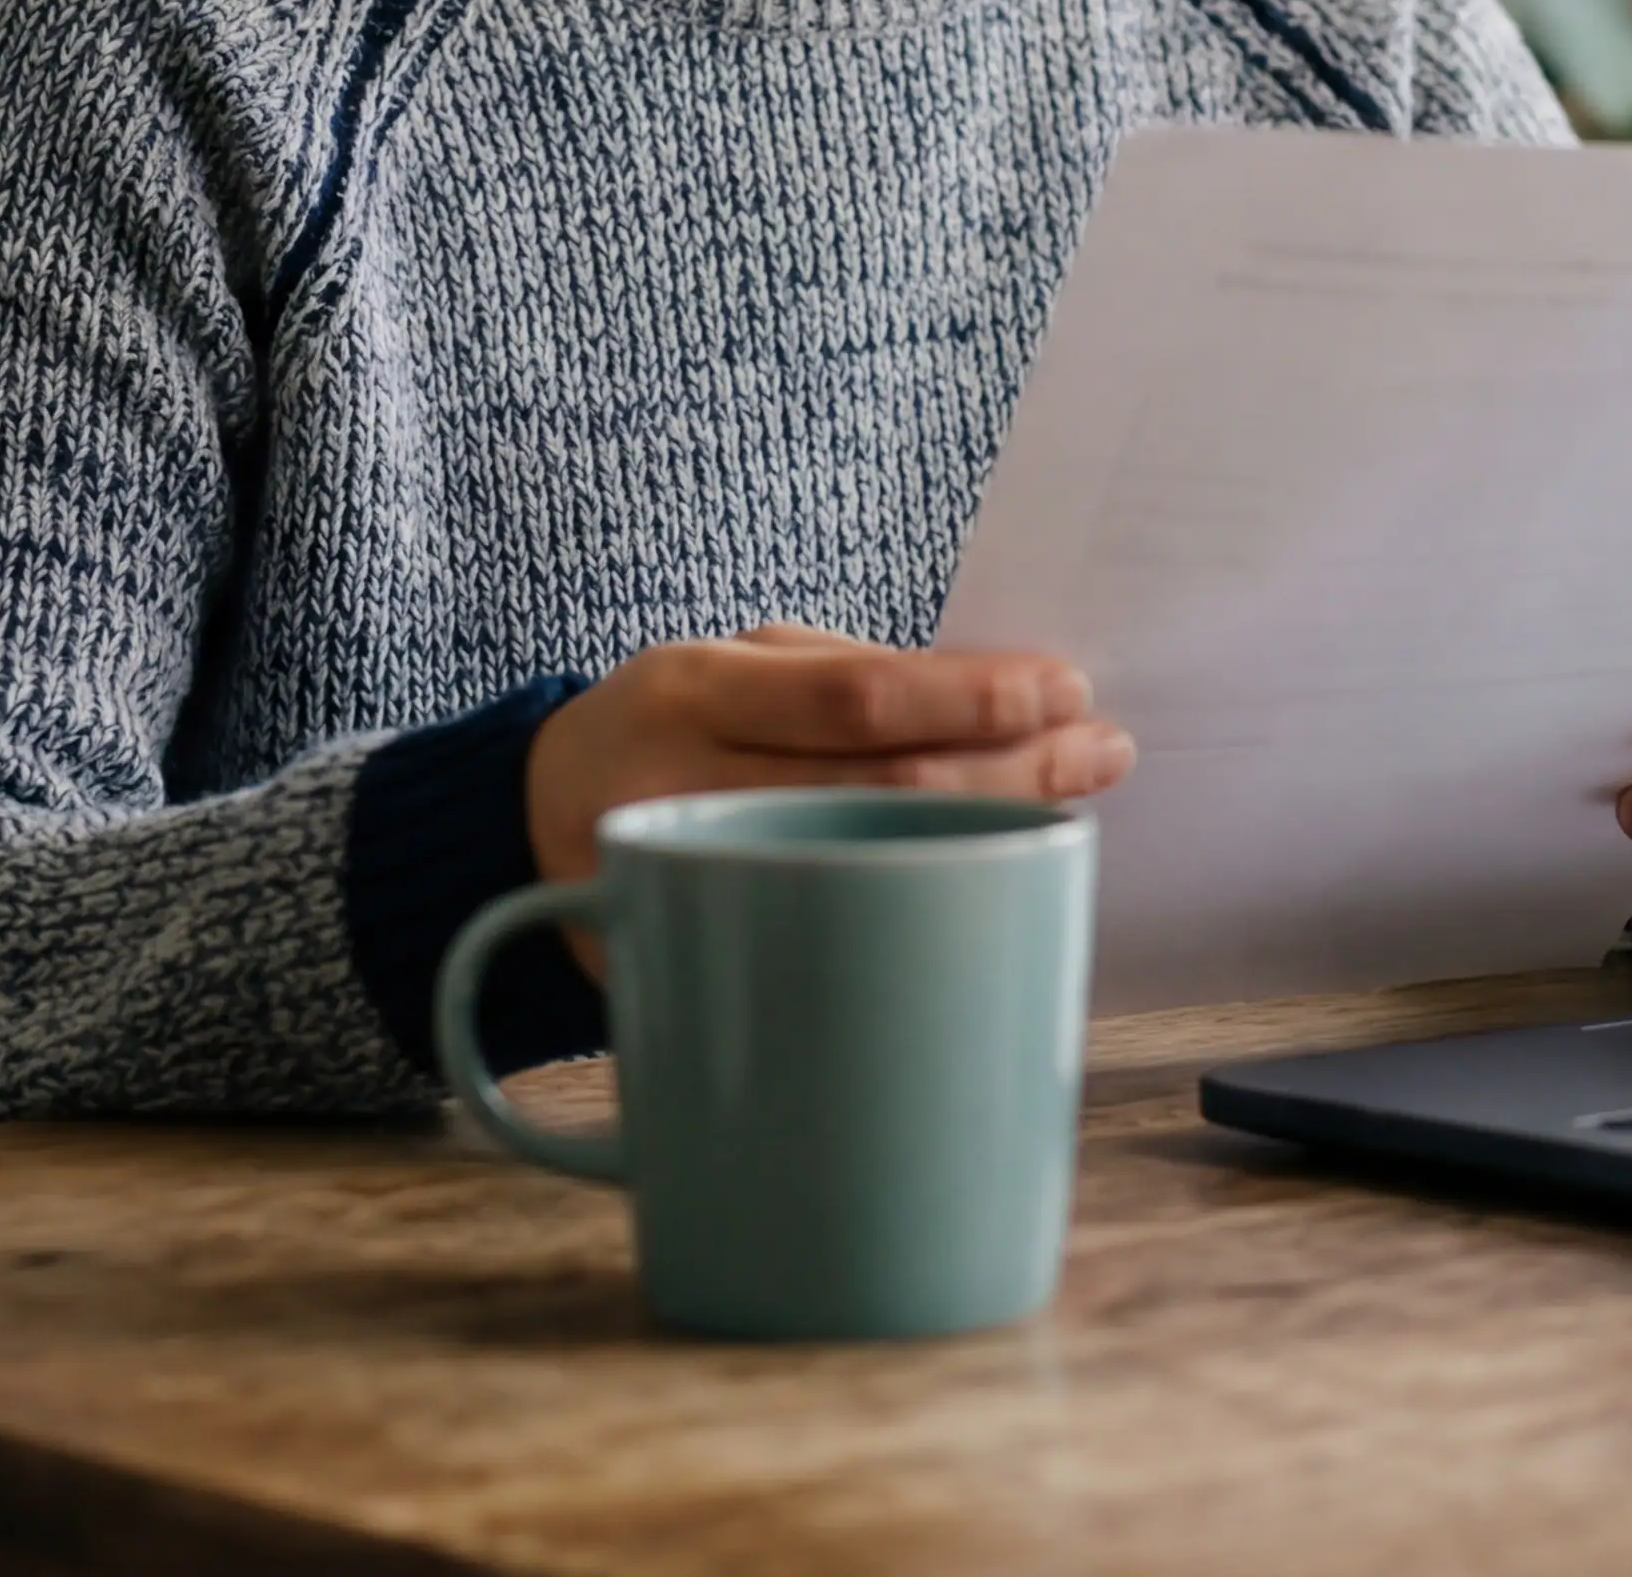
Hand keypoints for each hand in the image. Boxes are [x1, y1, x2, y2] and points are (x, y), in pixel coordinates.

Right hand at [525, 623, 1135, 896]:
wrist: (529, 820)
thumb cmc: (670, 729)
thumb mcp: (732, 670)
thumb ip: (844, 680)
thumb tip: (1012, 705)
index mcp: (692, 691)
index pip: (857, 698)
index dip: (975, 697)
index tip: (1067, 689)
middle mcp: (681, 787)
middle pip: (883, 791)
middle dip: (1015, 771)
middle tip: (1102, 751)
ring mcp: (687, 888)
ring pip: (871, 868)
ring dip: (991, 831)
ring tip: (1070, 800)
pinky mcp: (696, 961)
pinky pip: (833, 931)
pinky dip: (927, 897)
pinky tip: (986, 869)